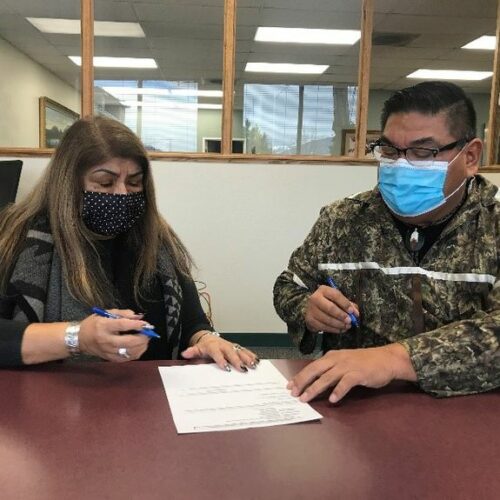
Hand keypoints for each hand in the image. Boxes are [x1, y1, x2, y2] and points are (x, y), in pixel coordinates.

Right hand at [78, 309, 149, 361]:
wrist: (79, 338)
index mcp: (104, 326)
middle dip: (142, 337)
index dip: (136, 325)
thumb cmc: (94, 324)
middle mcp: (106, 340)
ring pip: (129, 352)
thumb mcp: (106, 313)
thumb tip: (139, 317)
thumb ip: (123, 313)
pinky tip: (139, 347)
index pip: (123, 325)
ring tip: (145, 339)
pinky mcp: (110, 358)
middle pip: (128, 341)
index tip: (146, 324)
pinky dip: (136, 353)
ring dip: (141, 346)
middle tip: (148, 333)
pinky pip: (126, 358)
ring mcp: (108, 351)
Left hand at [181, 332, 259, 371]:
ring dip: (247, 358)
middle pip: (231, 352)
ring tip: (253, 365)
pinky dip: (251, 355)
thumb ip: (192, 352)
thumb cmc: (204, 347)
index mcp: (213, 346)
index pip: (217, 353)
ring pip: (240, 351)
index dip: (221, 360)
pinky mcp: (237, 348)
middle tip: (243, 368)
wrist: (209, 338)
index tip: (225, 367)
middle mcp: (224, 345)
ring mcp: (231, 346)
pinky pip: (245, 351)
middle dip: (237, 360)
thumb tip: (185, 354)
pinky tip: (257, 361)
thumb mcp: (197, 349)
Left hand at [287, 344, 415, 402]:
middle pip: (315, 370)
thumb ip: (332, 369)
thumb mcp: (345, 361)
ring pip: (327, 377)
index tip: (289, 386)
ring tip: (306, 398)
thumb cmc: (365, 362)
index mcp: (332, 356)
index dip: (300, 376)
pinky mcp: (359, 374)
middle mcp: (337, 359)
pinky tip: (333, 400)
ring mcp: (348, 366)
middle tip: (293, 393)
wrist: (387, 359)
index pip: (312, 366)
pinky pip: (346, 383)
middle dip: (302, 381)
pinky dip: (338, 391)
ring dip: (315, 388)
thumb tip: (316, 381)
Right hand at [305, 285, 358, 333]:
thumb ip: (348, 304)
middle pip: (330, 308)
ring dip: (339, 324)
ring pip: (327, 319)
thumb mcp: (337, 299)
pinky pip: (323, 326)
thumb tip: (356, 313)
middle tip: (349, 321)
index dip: (345, 304)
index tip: (352, 311)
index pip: (335, 295)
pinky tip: (340, 329)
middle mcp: (315, 298)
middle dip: (341, 315)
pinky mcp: (310, 320)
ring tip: (346, 326)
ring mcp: (311, 309)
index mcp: (323, 290)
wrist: (312, 308)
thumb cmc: (328, 302)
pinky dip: (333, 329)